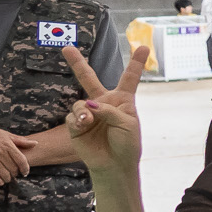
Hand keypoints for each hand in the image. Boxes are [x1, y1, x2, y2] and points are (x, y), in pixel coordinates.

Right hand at [63, 43, 149, 177]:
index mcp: (123, 100)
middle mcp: (104, 103)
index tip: (144, 47)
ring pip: (81, 103)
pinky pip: (73, 116)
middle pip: (89, 78)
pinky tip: (84, 124)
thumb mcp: (128, 124)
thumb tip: (89, 105)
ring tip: (88, 120)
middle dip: (77, 63)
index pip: (129, 78)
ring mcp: (88, 113)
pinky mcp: (76, 125)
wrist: (114, 164)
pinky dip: (78, 119)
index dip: (136, 62)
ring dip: (85, 110)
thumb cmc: (127, 144)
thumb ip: (110, 110)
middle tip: (66, 47)